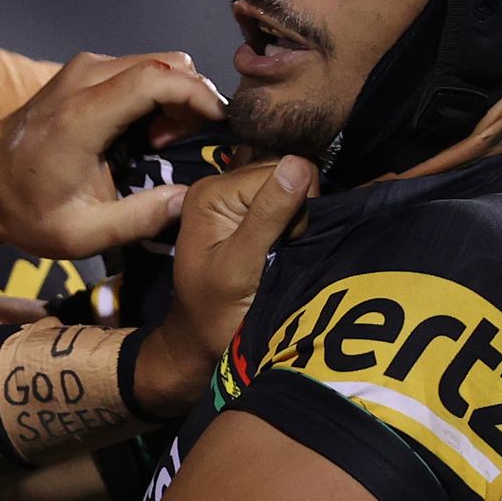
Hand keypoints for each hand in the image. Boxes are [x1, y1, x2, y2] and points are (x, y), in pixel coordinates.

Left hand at [0, 53, 226, 260]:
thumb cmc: (25, 211)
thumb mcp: (80, 236)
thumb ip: (139, 220)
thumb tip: (189, 200)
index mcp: (79, 117)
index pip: (155, 78)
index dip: (198, 96)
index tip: (219, 126)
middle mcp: (80, 79)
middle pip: (165, 64)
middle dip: (190, 102)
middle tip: (176, 148)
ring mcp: (80, 68)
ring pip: (157, 63)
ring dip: (173, 100)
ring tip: (155, 146)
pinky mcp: (83, 70)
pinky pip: (139, 68)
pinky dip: (155, 96)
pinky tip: (140, 134)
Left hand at [140, 157, 312, 410]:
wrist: (203, 338)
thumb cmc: (217, 310)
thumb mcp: (241, 265)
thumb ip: (267, 215)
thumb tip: (298, 162)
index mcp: (211, 192)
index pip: (282, 169)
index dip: (296, 206)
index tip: (281, 244)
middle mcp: (221, 186)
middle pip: (288, 173)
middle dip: (297, 210)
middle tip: (278, 250)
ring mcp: (235, 198)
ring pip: (293, 186)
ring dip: (296, 218)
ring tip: (278, 250)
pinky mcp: (249, 211)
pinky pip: (287, 199)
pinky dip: (293, 220)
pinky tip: (280, 242)